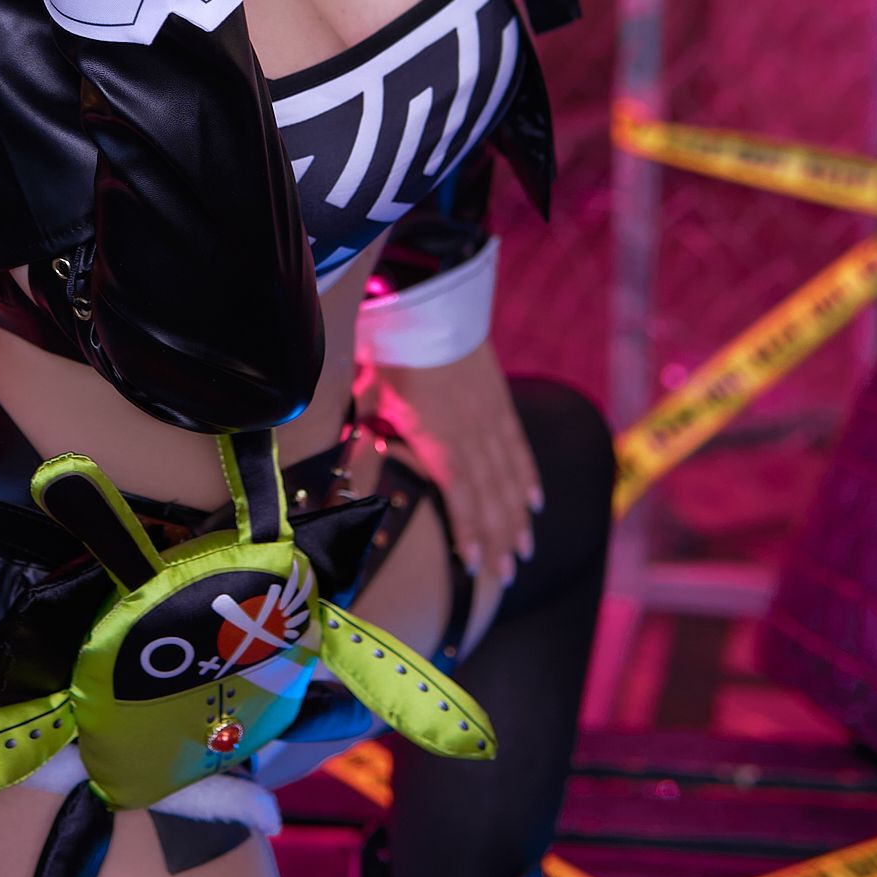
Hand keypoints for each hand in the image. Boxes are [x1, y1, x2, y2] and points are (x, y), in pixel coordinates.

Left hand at [356, 338, 543, 588]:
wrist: (432, 299)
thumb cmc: (393, 346)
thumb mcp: (371, 392)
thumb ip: (367, 430)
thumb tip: (342, 461)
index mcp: (438, 438)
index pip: (460, 498)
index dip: (470, 535)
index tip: (477, 568)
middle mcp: (471, 436)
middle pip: (491, 497)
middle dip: (499, 540)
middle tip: (507, 577)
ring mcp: (491, 419)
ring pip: (509, 478)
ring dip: (517, 518)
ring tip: (524, 551)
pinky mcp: (500, 401)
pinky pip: (518, 447)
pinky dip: (527, 477)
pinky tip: (534, 501)